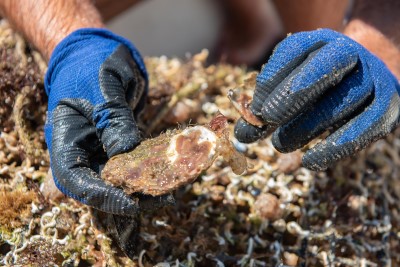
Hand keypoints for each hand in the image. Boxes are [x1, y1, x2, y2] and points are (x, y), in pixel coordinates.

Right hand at [45, 28, 172, 214]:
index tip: (131, 203)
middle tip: (163, 198)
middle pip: (102, 183)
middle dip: (131, 195)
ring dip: (148, 181)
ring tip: (174, 185)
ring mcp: (103, 146)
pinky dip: (156, 160)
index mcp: (66, 138)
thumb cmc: (92, 63)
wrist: (98, 50)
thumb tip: (127, 153)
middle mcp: (84, 148)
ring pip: (124, 174)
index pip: (76, 180)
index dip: (101, 196)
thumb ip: (113, 120)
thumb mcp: (102, 88)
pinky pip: (139, 156)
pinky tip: (177, 162)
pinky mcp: (122, 140)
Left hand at [235, 29, 399, 170]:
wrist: (363, 77)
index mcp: (321, 41)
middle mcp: (351, 53)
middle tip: (267, 118)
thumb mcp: (289, 83)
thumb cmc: (315, 84)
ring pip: (344, 100)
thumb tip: (242, 135)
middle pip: (324, 68)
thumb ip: (266, 104)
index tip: (255, 106)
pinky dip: (338, 146)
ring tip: (280, 144)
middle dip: (292, 95)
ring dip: (308, 125)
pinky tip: (311, 161)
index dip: (273, 78)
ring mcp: (373, 77)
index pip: (294, 50)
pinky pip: (367, 126)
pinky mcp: (388, 105)